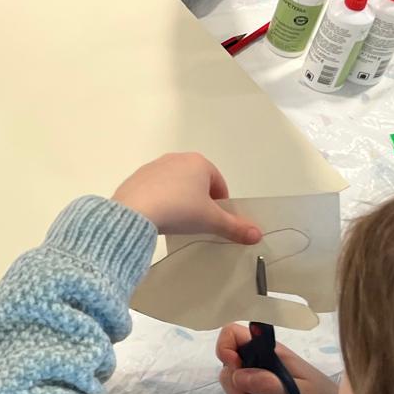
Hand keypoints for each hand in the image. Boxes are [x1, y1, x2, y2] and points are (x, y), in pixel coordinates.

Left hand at [114, 153, 258, 242]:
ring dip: (180, 199)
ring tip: (177, 220)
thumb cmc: (180, 210)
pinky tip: (158, 216)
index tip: (214, 220)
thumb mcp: (211, 221)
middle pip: (196, 182)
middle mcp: (176, 159)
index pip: (218, 183)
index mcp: (198, 163)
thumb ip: (236, 227)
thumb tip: (257, 235)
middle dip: (200, 200)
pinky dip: (160, 200)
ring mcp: (154, 166)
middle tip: (197, 221)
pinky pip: (155, 189)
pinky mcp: (137, 177)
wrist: (136, 211)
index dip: (220, 204)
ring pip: (175, 184)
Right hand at [216, 324, 340, 393]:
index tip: (235, 370)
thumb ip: (268, 384)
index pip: (233, 333)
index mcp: (271, 351)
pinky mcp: (260, 388)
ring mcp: (260, 373)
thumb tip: (237, 375)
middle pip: (228, 362)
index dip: (225, 347)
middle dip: (235, 386)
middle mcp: (261, 358)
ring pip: (232, 380)